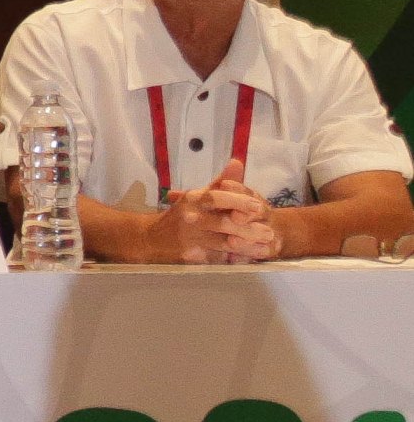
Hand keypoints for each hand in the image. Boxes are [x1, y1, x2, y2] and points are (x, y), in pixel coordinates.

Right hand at [162, 161, 278, 265]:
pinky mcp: (190, 255)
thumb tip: (238, 163)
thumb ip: (220, 182)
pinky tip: (248, 258)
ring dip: (247, 246)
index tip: (258, 206)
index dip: (238, 201)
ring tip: (265, 247)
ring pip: (223, 243)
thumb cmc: (181, 214)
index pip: (216, 197)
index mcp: (193, 199)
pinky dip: (235, 258)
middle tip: (269, 232)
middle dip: (248, 229)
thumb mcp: (197, 195)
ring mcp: (189, 238)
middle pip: (223, 223)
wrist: (152, 238)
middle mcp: (190, 217)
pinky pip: (218, 258)